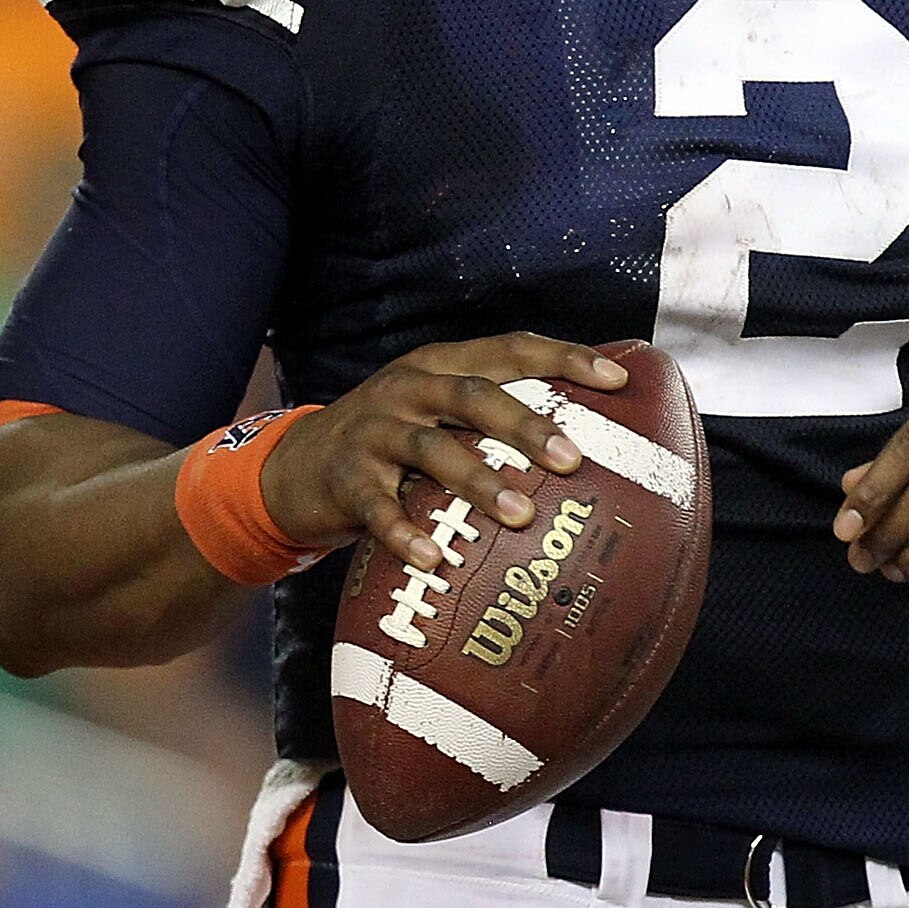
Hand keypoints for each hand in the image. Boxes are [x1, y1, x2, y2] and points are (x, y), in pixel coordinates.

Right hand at [256, 334, 620, 570]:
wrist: (292, 467)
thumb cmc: (393, 443)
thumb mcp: (437, 414)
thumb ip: (492, 418)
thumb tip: (589, 442)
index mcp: (441, 365)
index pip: (511, 349)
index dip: (564, 359)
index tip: (617, 382)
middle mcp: (408, 388)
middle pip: (474, 395)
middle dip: (527, 424)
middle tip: (573, 458)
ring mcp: (373, 431)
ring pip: (431, 449)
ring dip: (478, 481)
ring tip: (521, 515)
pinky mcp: (344, 479)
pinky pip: (377, 507)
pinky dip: (405, 533)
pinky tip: (434, 559)